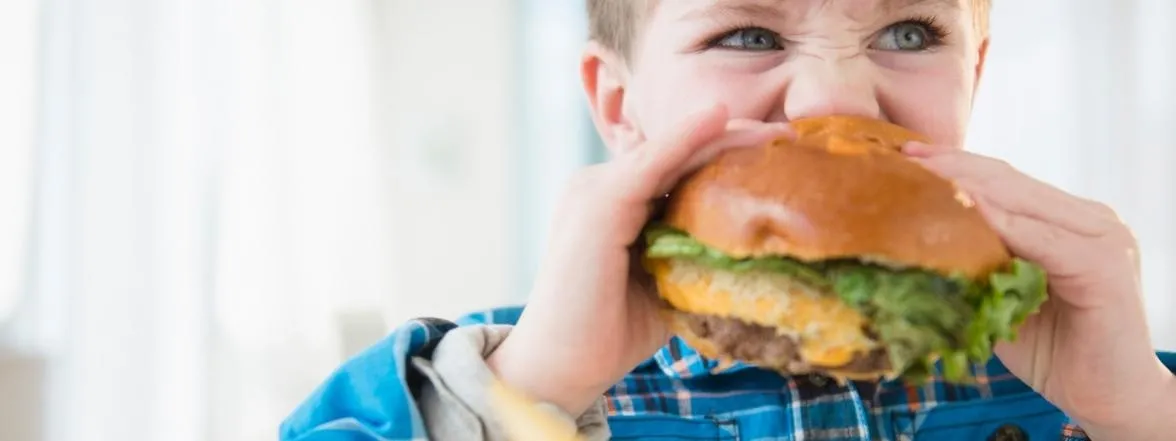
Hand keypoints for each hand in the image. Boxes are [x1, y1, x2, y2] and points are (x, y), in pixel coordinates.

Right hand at [487, 104, 791, 415]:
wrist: (559, 369)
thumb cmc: (609, 334)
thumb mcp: (664, 283)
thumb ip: (693, 257)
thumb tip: (755, 253)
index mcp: (613, 203)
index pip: (676, 167)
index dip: (725, 155)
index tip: (779, 155)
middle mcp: (599, 185)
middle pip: (677, 153)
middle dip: (735, 140)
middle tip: (791, 136)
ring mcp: (595, 189)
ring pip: (670, 152)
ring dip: (724, 136)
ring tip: (777, 131)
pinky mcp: (599, 204)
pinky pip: (652, 163)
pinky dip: (687, 138)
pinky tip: (722, 119)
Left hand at [904, 143, 1175, 439]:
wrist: (1107, 397)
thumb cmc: (1051, 350)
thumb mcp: (1001, 298)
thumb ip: (975, 263)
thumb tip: (911, 242)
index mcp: (1067, 221)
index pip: (1002, 180)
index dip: (954, 164)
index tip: (904, 155)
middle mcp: (1089, 220)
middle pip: (1008, 180)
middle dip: (952, 165)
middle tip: (903, 155)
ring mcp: (1102, 238)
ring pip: (1022, 200)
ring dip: (967, 185)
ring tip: (921, 175)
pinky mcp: (1105, 265)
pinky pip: (1042, 238)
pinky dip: (1002, 224)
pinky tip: (966, 210)